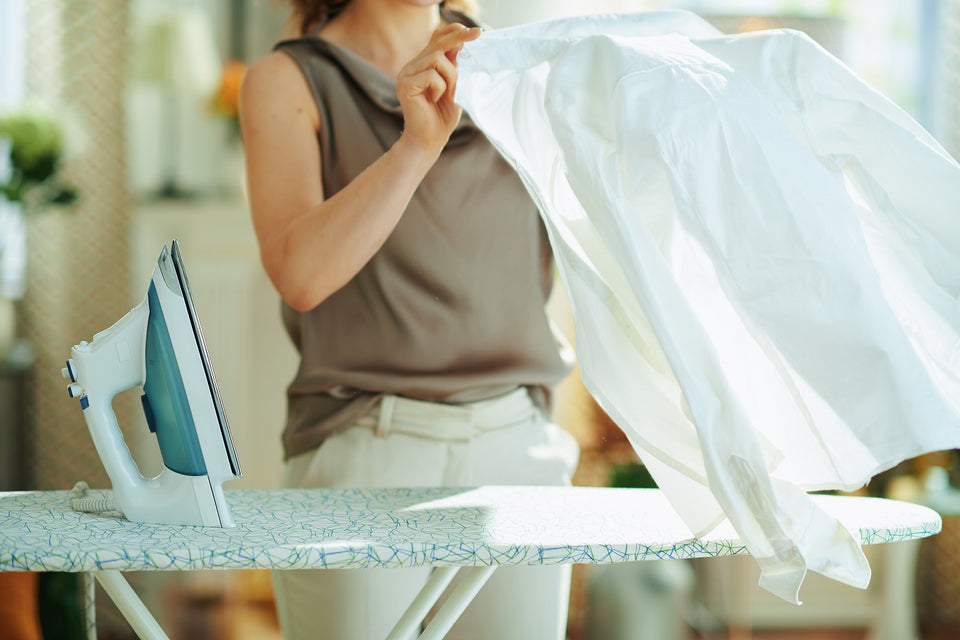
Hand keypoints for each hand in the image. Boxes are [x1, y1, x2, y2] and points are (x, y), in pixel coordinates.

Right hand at [396, 23, 480, 157]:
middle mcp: (411, 67)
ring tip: (446, 93)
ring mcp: (406, 75)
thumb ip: (454, 67)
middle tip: (478, 34)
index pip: (436, 40)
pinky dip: (440, 87)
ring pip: (437, 59)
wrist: (429, 141)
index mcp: (421, 65)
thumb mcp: (453, 87)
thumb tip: (461, 43)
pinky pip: (432, 75)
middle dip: (459, 39)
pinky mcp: (405, 85)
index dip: (453, 32)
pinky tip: (435, 100)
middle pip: (437, 44)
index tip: (475, 31)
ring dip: (450, 76)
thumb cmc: (441, 117)